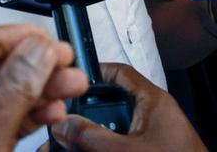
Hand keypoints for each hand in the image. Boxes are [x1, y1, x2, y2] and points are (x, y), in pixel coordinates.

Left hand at [0, 25, 87, 151]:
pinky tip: (53, 111)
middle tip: (61, 58)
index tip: (37, 37)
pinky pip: (0, 125)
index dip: (0, 37)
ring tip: (71, 83)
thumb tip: (35, 50)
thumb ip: (13, 93)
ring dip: (34, 88)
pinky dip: (28, 115)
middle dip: (24, 62)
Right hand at [47, 63, 207, 150]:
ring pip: (117, 125)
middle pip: (113, 102)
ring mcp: (156, 133)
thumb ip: (91, 136)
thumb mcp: (126, 150)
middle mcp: (154, 112)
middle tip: (66, 123)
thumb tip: (61, 125)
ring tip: (73, 144)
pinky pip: (126, 141)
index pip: (119, 72)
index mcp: (153, 100)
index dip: (93, 73)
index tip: (69, 83)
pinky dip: (109, 145)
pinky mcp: (155, 148)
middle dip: (88, 113)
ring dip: (96, 134)